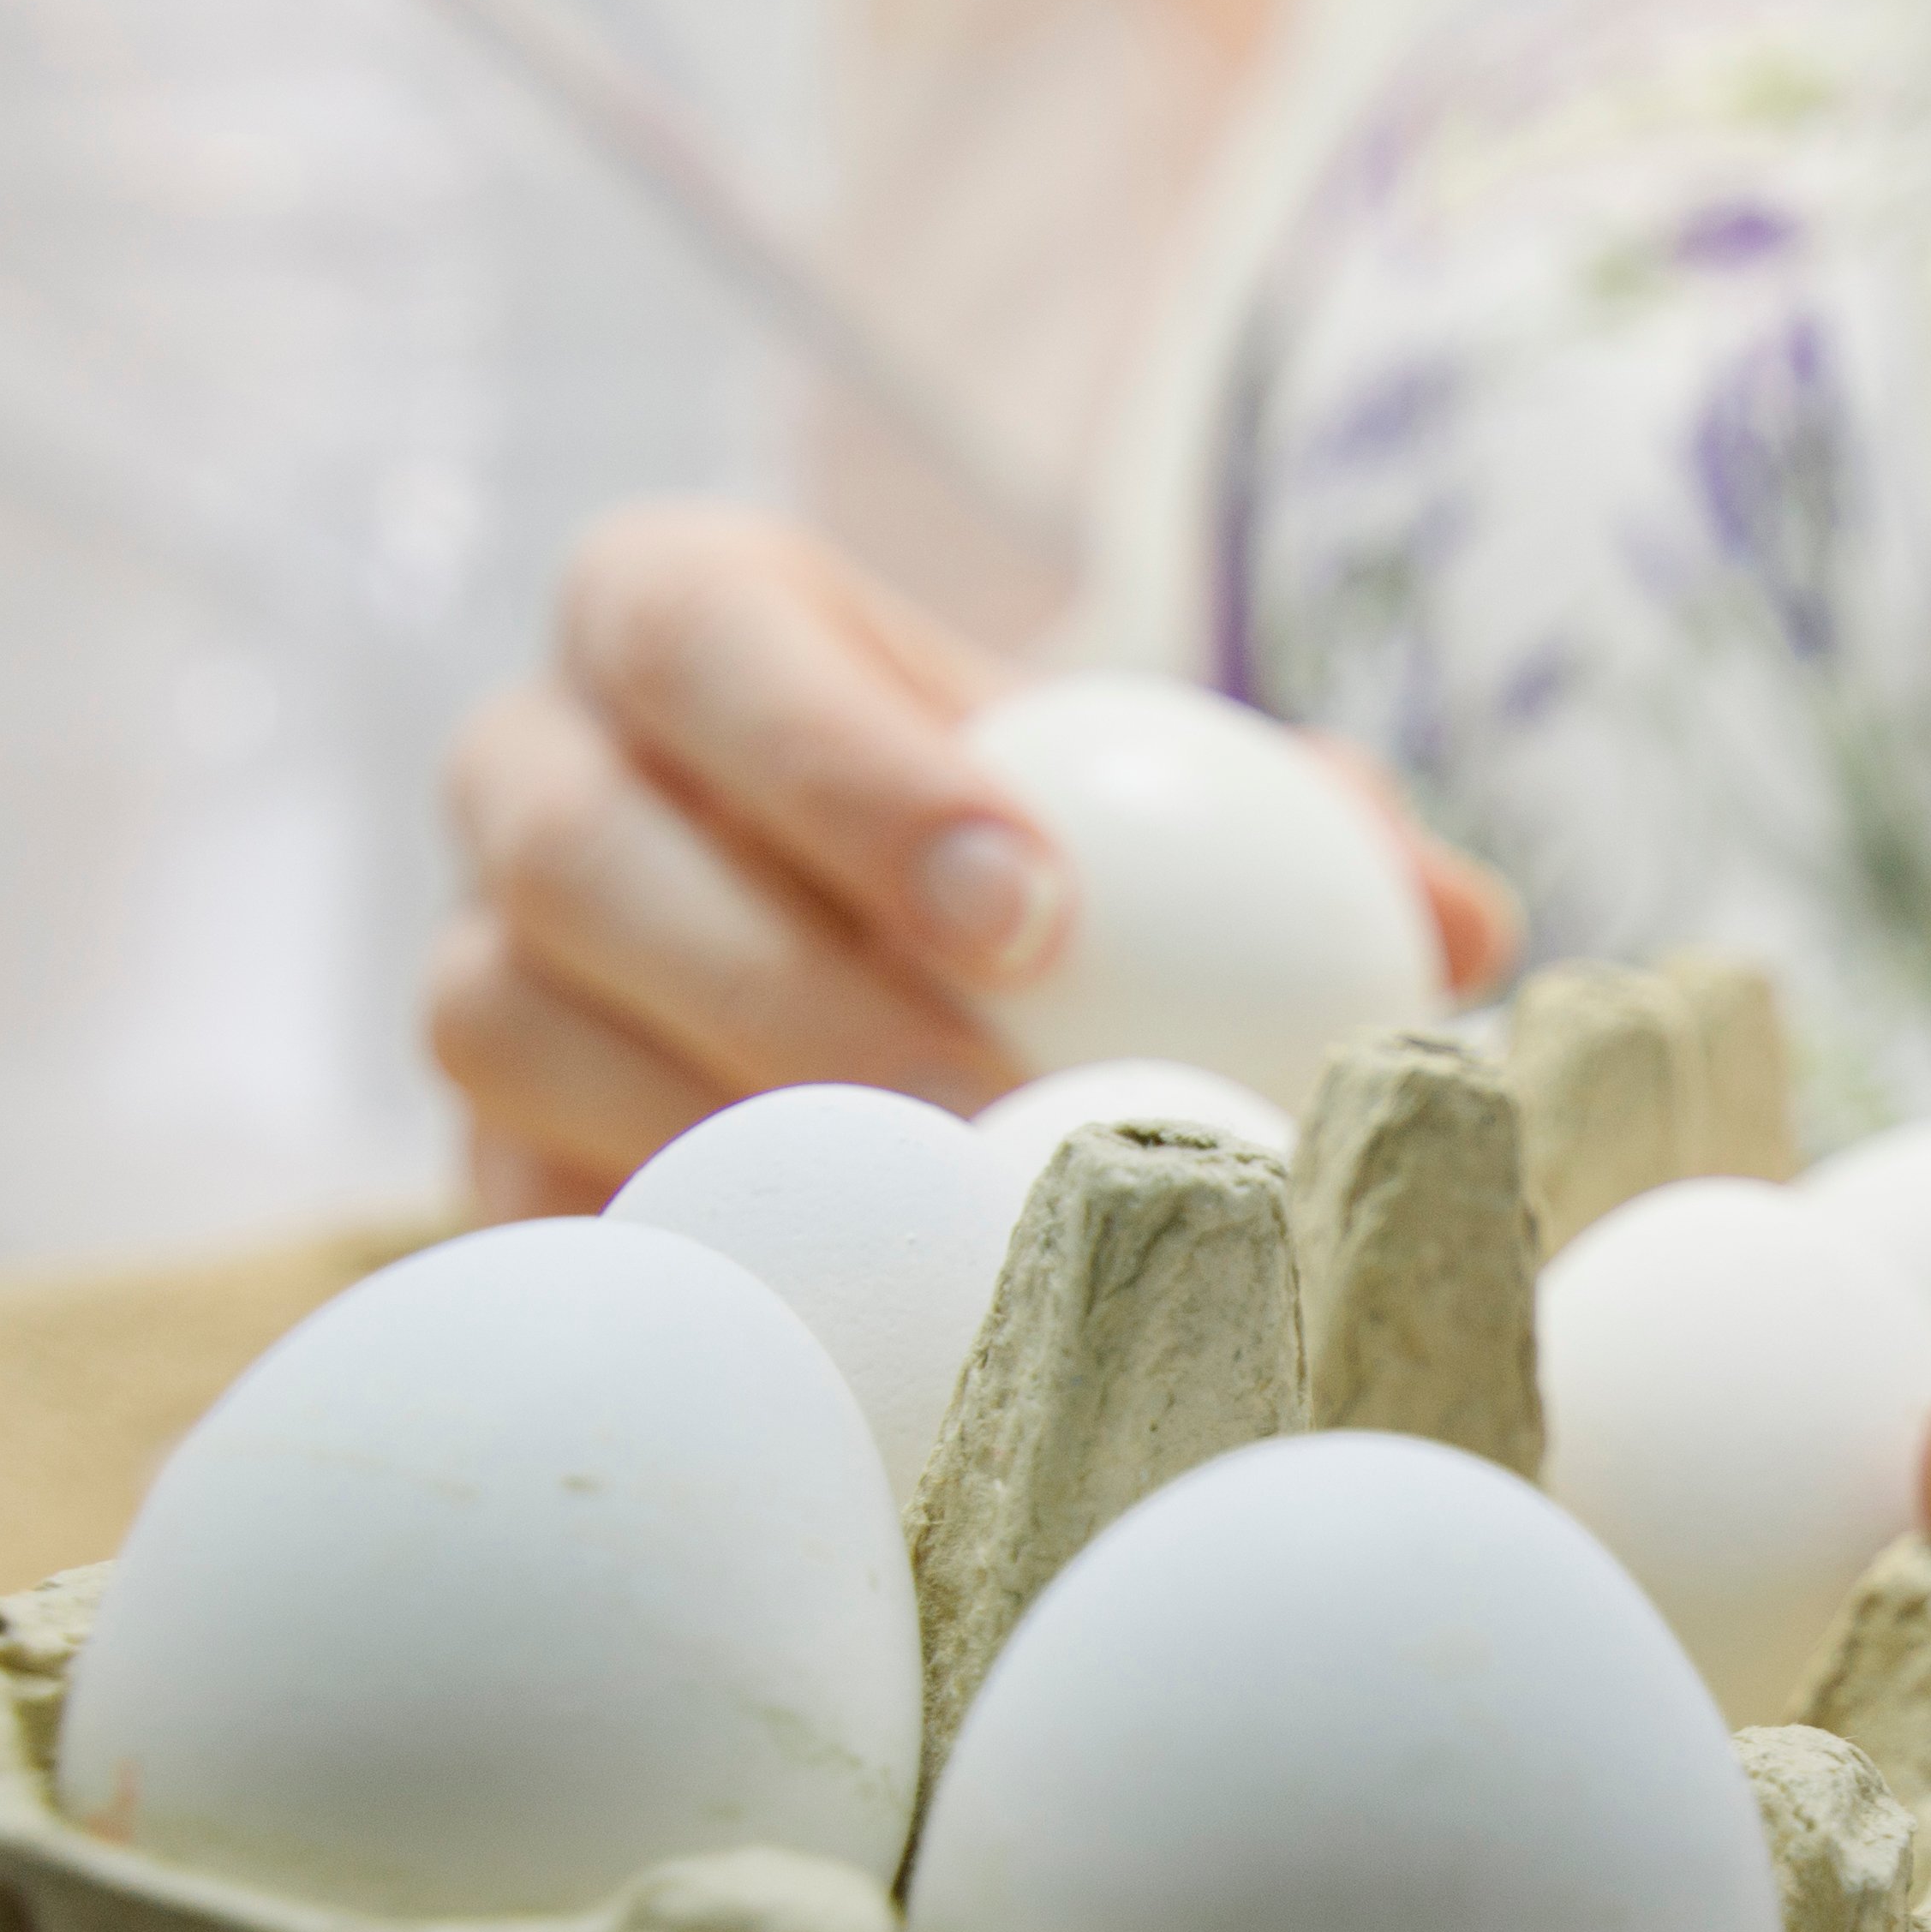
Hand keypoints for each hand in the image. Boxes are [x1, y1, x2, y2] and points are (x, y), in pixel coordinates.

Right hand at [426, 504, 1519, 1218]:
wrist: (880, 978)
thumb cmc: (1042, 856)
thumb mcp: (1152, 799)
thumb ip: (1302, 827)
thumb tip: (1460, 927)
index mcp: (673, 613)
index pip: (700, 633)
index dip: (844, 763)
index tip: (1038, 909)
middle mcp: (527, 769)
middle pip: (575, 847)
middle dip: (787, 977)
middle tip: (1000, 1104)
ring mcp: (470, 965)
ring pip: (504, 1027)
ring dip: (720, 1133)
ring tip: (933, 1225)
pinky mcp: (470, 1154)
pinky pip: (519, 1208)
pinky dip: (671, 1257)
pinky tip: (842, 1317)